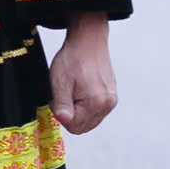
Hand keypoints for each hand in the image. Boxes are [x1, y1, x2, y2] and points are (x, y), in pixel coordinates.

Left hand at [50, 14, 118, 133]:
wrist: (88, 41)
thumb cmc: (73, 59)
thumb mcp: (60, 82)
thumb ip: (62, 105)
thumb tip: (64, 121)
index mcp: (96, 103)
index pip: (74, 127)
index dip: (61, 115)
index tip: (57, 99)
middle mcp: (108, 104)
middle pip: (84, 126)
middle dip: (70, 115)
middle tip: (65, 94)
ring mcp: (112, 100)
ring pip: (90, 120)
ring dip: (78, 110)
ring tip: (73, 90)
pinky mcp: (111, 96)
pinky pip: (96, 111)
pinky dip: (86, 106)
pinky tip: (80, 90)